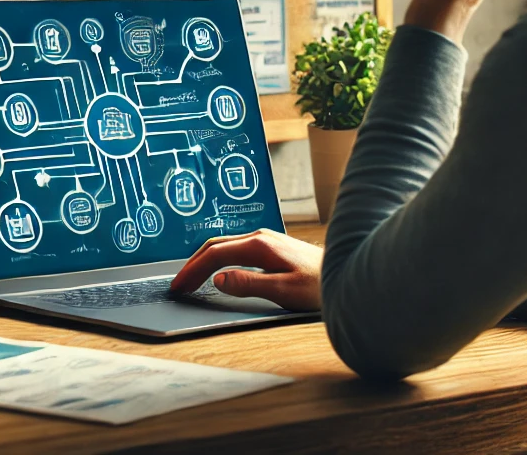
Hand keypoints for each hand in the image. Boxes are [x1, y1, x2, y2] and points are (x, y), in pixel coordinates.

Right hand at [168, 229, 322, 310]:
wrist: (347, 274)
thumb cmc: (320, 285)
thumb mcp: (284, 290)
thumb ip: (249, 283)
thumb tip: (218, 279)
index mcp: (259, 245)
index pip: (215, 254)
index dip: (193, 270)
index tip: (179, 286)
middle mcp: (260, 237)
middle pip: (215, 245)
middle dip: (193, 264)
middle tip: (179, 285)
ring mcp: (266, 240)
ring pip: (224, 245)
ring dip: (204, 260)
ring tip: (192, 279)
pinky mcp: (271, 247)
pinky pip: (235, 248)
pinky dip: (218, 259)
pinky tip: (217, 271)